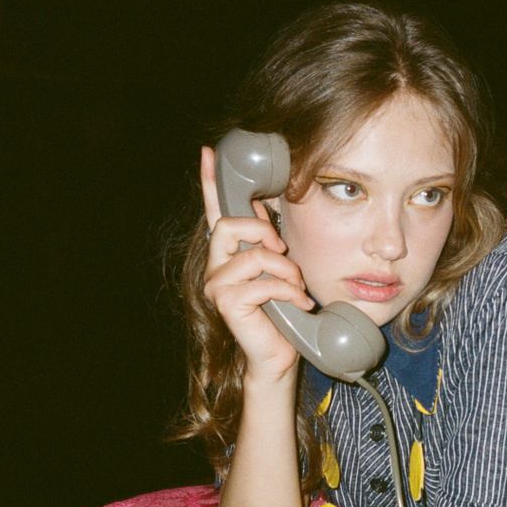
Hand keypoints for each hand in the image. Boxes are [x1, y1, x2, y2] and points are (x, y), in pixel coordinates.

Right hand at [199, 145, 314, 381]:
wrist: (279, 353)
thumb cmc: (282, 312)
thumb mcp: (280, 267)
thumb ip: (268, 239)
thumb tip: (266, 205)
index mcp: (228, 252)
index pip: (215, 210)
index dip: (210, 182)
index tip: (209, 153)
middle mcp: (215, 265)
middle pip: (229, 224)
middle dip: (264, 232)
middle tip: (284, 251)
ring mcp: (216, 284)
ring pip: (254, 255)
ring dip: (286, 271)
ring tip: (296, 289)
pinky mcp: (226, 303)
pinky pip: (263, 283)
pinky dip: (287, 292)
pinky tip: (298, 305)